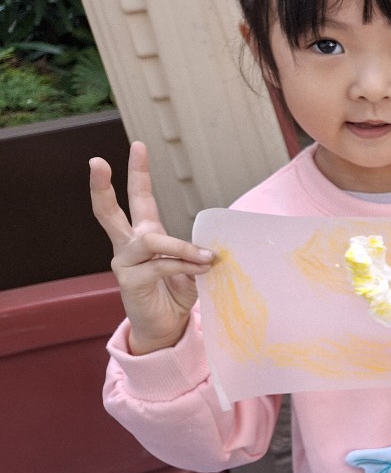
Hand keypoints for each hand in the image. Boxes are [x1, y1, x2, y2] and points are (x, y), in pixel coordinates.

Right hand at [90, 141, 214, 354]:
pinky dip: (183, 265)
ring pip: (150, 241)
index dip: (138, 172)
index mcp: (145, 234)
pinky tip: (202, 268)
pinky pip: (160, 266)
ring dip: (182, 247)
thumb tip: (212, 249)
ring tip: (207, 257)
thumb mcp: (190, 268)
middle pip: (109, 211)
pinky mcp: (129, 281)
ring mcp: (125, 262)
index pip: (139, 198)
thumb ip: (194, 254)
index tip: (139, 145)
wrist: (166, 326)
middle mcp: (129, 245)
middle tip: (96, 161)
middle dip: (103, 186)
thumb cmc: (177, 293)